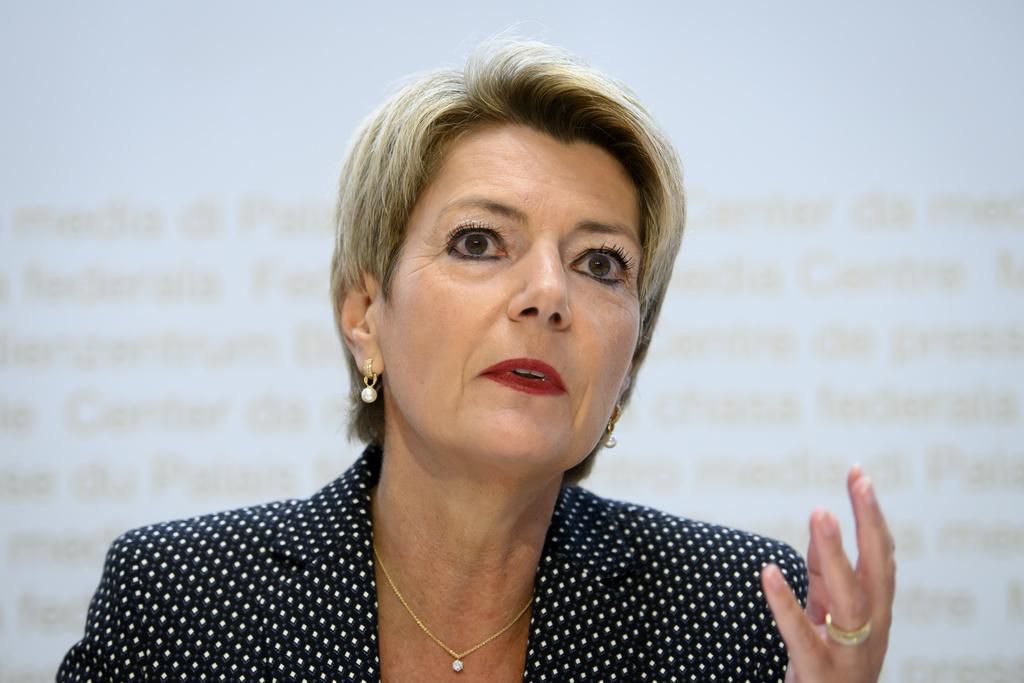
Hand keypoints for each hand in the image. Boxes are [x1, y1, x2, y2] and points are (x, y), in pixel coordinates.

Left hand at [761, 466, 895, 681]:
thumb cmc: (831, 664)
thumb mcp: (830, 614)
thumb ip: (825, 575)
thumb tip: (820, 528)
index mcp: (875, 610)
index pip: (880, 555)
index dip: (872, 515)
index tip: (859, 474)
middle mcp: (871, 628)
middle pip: (877, 570)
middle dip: (870, 523)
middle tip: (859, 482)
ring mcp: (849, 651)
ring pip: (850, 600)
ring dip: (836, 554)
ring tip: (821, 514)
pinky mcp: (818, 671)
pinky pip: (801, 634)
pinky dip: (785, 603)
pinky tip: (768, 574)